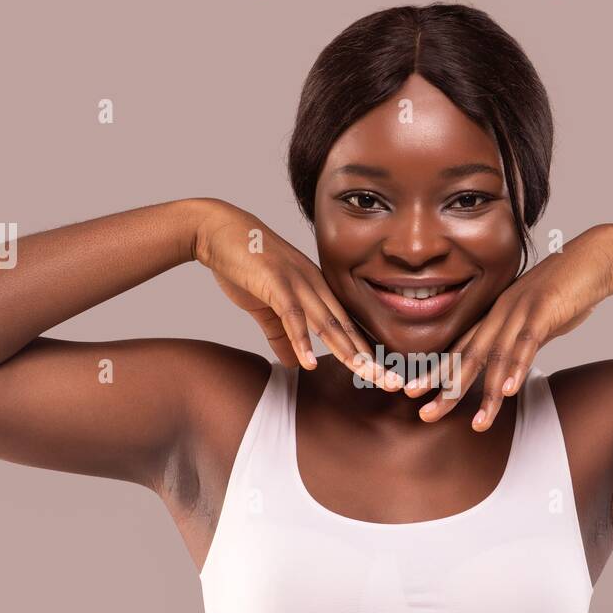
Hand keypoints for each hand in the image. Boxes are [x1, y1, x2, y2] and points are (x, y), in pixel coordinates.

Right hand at [194, 200, 399, 388]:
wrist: (218, 230)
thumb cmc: (243, 265)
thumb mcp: (266, 306)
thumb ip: (282, 335)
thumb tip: (295, 363)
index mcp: (315, 291)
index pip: (347, 328)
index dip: (366, 354)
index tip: (384, 377)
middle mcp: (314, 287)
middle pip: (347, 330)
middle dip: (370, 359)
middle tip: (394, 383)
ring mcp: (297, 283)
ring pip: (328, 324)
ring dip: (348, 353)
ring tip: (367, 376)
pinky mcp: (275, 283)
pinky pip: (292, 315)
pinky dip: (302, 340)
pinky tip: (310, 362)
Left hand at [403, 223, 612, 428]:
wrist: (599, 254)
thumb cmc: (571, 288)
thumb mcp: (539, 320)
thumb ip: (521, 342)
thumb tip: (510, 368)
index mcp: (497, 314)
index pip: (461, 348)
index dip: (437, 372)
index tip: (414, 394)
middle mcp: (502, 312)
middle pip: (468, 355)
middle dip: (445, 387)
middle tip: (425, 414)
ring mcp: (520, 310)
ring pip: (496, 356)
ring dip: (486, 393)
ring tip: (477, 424)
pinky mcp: (545, 309)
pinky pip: (528, 342)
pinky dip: (518, 367)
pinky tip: (510, 391)